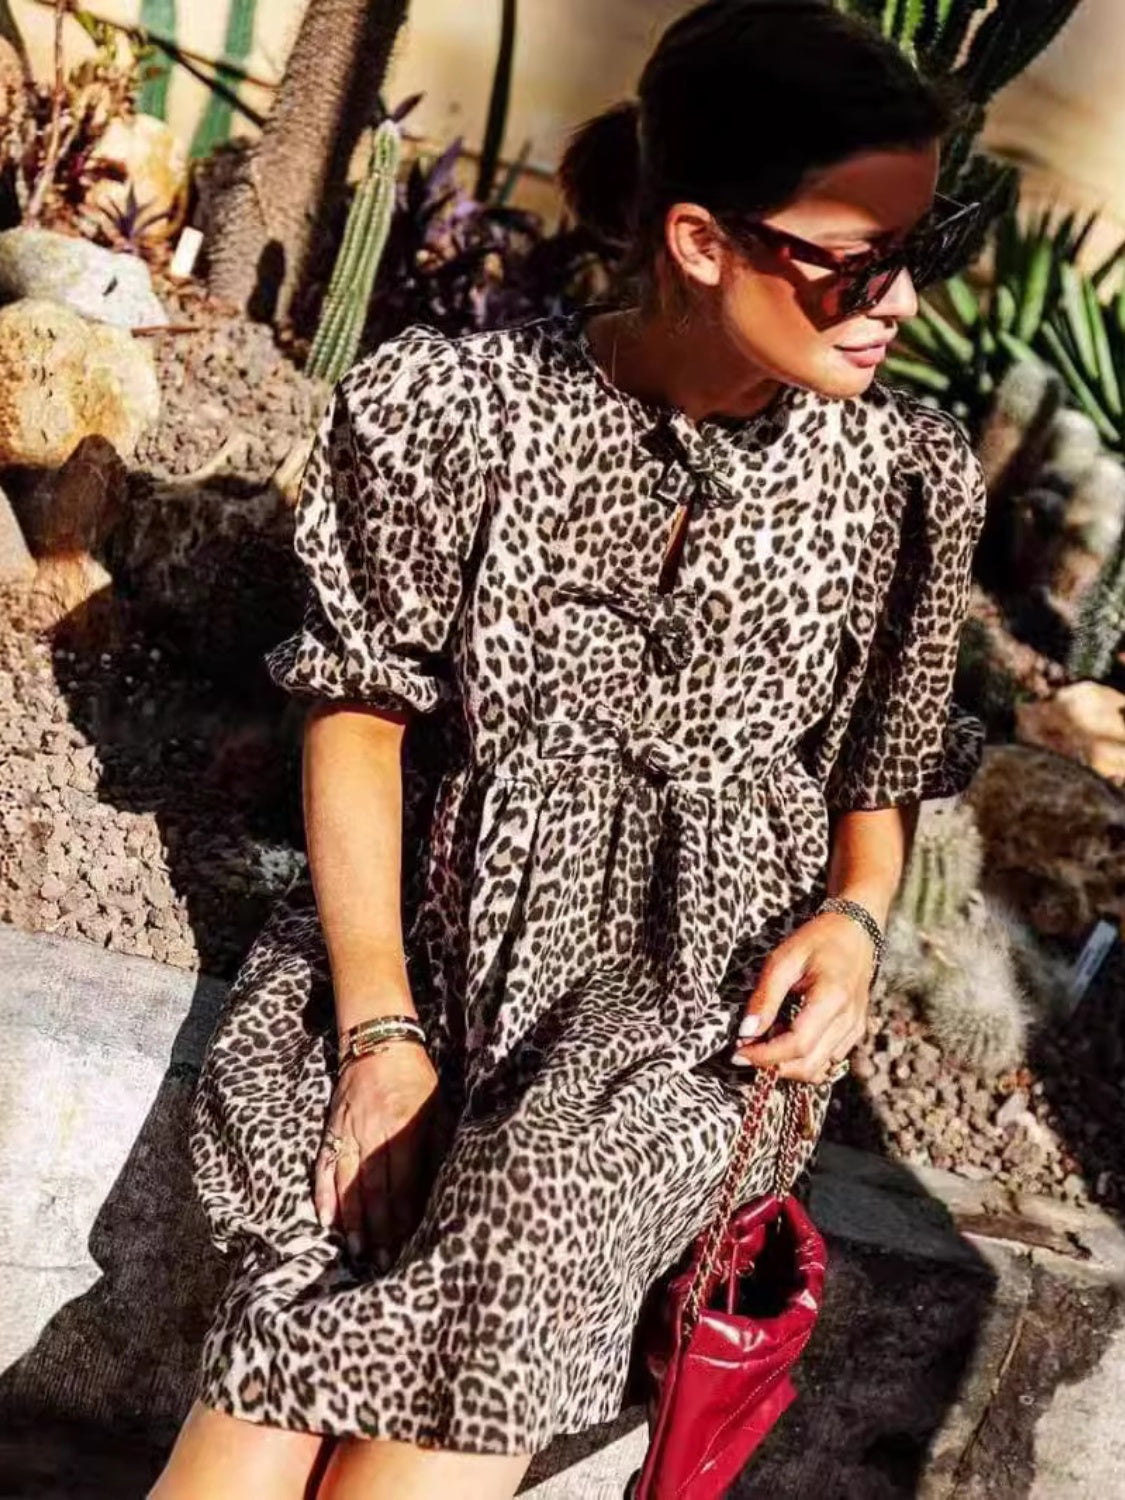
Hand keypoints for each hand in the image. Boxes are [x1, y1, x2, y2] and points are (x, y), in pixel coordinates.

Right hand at [314, 1041, 440, 1268]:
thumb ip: (438, 1145)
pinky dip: (324, 1194)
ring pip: (348, 1183)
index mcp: (405, 1126)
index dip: (405, 1216)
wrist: (378, 1041)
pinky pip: (324, 1166)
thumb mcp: (438, 1106)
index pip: (405, 1181)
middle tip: (382, 1260)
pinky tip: (326, 1220)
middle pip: (375, 1188)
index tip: (408, 1243)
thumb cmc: (416, 1077)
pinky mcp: (332, 1129)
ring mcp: (349, 1132)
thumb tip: (441, 1185)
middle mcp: (374, 1132)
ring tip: (356, 1251)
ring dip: (352, 1220)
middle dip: (379, 1228)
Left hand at [731, 910, 875, 1081]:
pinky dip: (804, 1059)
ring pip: (819, 1070)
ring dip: (788, 1064)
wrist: (855, 931)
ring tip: (768, 1038)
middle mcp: (848, 1020)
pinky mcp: (855, 1032)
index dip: (764, 1056)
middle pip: (808, 1066)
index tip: (738, 1053)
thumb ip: (765, 997)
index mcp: (831, 998)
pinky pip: (828, 1061)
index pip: (797, 1044)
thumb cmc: (817, 940)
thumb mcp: (783, 960)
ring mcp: (855, 1029)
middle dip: (773, 1065)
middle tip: (747, 1049)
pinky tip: (788, 1036)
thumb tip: (746, 1032)